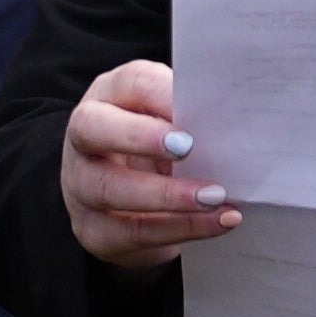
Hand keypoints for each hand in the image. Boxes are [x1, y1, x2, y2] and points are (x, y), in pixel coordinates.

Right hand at [62, 59, 241, 267]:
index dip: (160, 94)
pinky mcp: (93, 230)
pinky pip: (132, 233)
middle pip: (93, 128)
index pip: (129, 83)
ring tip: (216, 196)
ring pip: (110, 189)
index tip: (197, 106)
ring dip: (169, 195)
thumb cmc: (160, 150)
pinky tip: (215, 222)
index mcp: (110, 98)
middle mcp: (84, 139)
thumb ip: (193, 118)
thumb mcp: (173, 125)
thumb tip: (235, 124)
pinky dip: (180, 228)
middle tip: (188, 147)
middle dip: (140, 137)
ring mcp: (80, 186)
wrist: (135, 205)